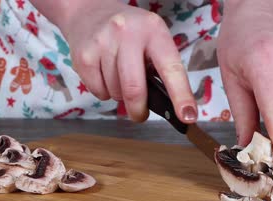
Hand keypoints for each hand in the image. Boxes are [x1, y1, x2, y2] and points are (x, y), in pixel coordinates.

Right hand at [55, 0, 197, 122]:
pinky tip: (105, 75)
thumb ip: (161, 67)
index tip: (188, 116)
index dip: (181, 96)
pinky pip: (98, 92)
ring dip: (120, 95)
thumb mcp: (152, 38)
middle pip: (135, 89)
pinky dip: (104, 92)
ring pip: (116, 92)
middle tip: (140, 114)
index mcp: (153, 30)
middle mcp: (128, 33)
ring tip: (119, 77)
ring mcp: (103, 43)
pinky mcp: (83, 56)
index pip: (171, 68)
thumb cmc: (129, 33)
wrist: (89, 12)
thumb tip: (169, 106)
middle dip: (139, 109)